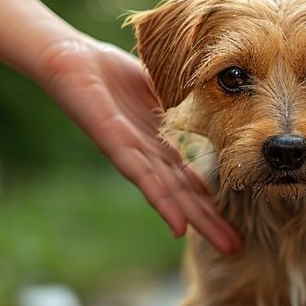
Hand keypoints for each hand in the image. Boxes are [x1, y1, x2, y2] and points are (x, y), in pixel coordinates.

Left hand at [37, 36, 240, 252]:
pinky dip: (163, 204)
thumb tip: (217, 96)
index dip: (209, 200)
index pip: (187, 179)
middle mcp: (145, 156)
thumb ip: (184, 99)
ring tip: (223, 244)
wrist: (69, 58)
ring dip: (196, 222)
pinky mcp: (115, 146)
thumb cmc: (108, 71)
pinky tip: (179, 228)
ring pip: (170, 194)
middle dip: (209, 221)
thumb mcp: (159, 86)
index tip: (233, 220)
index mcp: (156, 145)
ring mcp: (131, 155)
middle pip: (183, 195)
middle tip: (236, 246)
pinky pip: (143, 179)